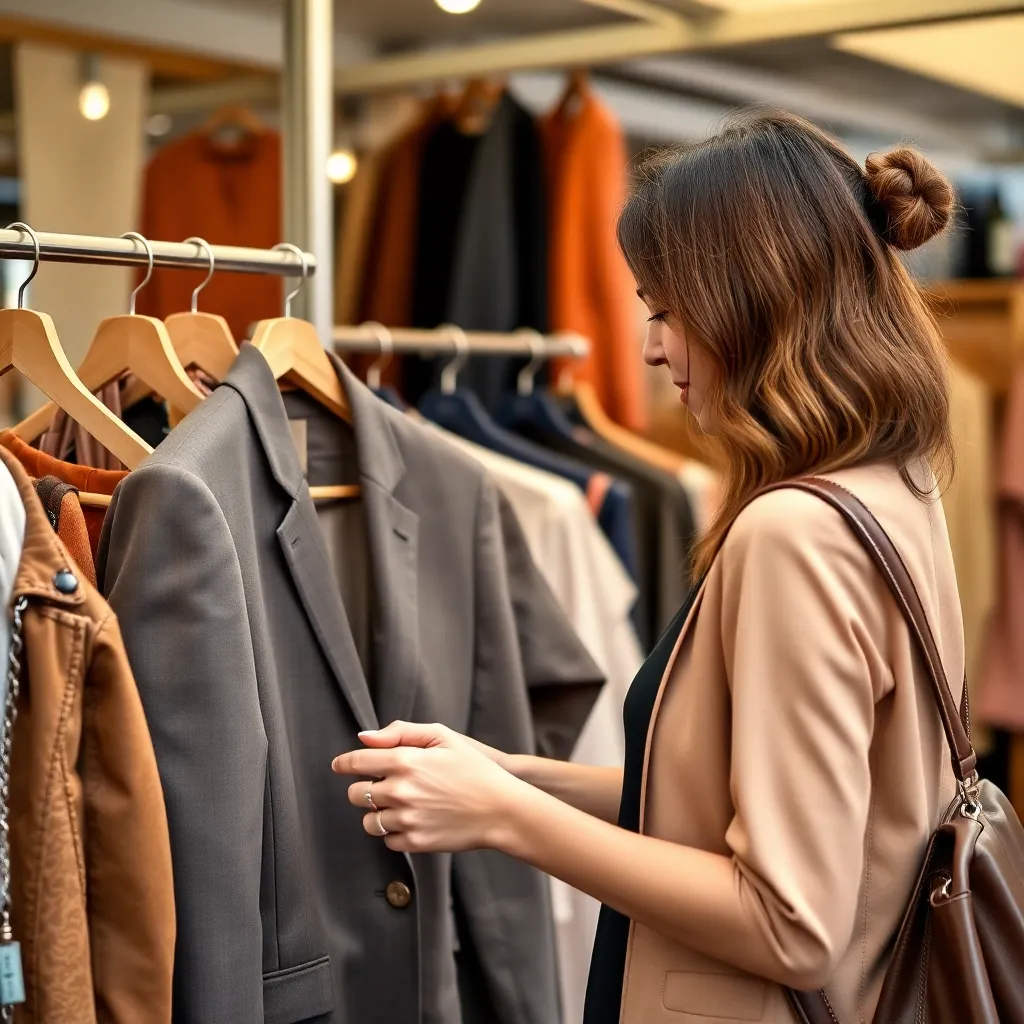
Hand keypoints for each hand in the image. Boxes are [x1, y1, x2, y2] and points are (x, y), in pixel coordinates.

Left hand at [332, 721, 524, 853]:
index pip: (356, 762)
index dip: (344, 763)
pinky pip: (387, 840)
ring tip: (397, 806)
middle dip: (362, 788)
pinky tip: (412, 820)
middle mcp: (400, 791)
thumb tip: (364, 738)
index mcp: (405, 761)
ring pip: (369, 821)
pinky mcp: (415, 842)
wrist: (501, 809)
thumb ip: (400, 732)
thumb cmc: (474, 768)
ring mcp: (406, 820)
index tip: (340, 765)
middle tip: (379, 786)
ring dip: (376, 813)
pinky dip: (394, 832)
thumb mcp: (443, 737)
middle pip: (356, 794)